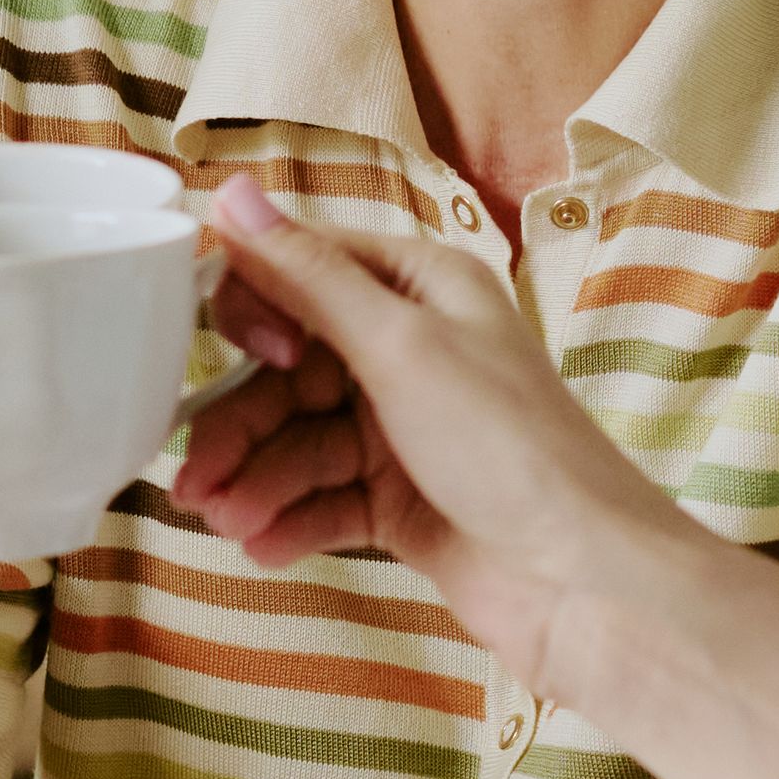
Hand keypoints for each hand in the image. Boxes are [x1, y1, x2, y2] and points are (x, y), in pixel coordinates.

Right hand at [187, 176, 696, 674]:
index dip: (255, 310)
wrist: (585, 582)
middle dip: (241, 424)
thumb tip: (233, 196)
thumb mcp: (400, 348)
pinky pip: (326, 499)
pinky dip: (292, 519)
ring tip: (226, 523)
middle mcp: (415, 349)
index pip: (307, 270)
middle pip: (290, 370)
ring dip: (258, 481)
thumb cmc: (512, 449)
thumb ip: (310, 277)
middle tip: (193, 477)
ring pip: (301, 441)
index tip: (238, 356)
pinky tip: (262, 547)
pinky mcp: (404, 500)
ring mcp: (408, 429)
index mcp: (424, 287)